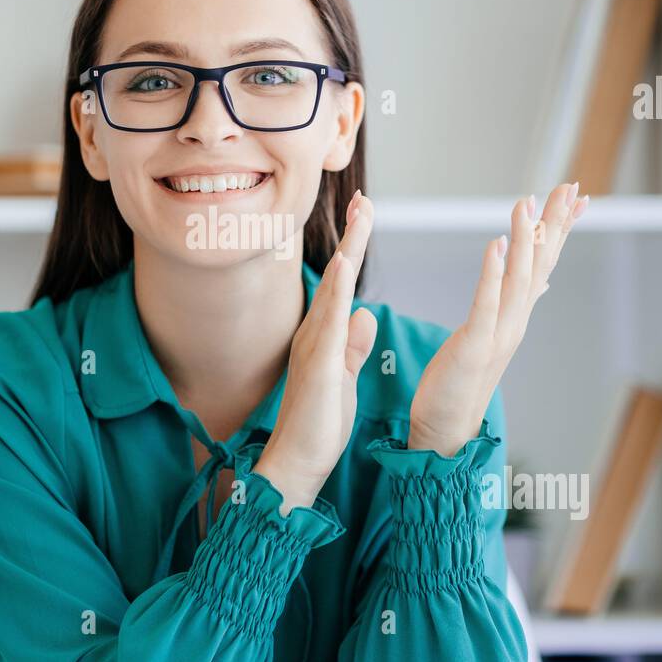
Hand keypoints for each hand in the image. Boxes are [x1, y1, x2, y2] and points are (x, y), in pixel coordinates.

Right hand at [254, 190, 378, 512]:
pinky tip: (345, 264)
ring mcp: (315, 346)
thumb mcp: (343, 378)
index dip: (354, 249)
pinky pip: (329, 320)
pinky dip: (337, 290)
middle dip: (352, 236)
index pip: (343, 284)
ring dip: (348, 250)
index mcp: (324, 336)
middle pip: (338, 276)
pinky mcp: (319, 364)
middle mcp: (316, 333)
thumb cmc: (319, 425)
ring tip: (362, 216)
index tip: (365, 216)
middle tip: (364, 198)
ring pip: (335, 288)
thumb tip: (364, 316)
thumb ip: (352, 347)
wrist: (297, 462)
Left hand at [407, 181, 589, 457]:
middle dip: (555, 224)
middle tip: (569, 187)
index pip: (545, 263)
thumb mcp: (493, 333)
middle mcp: (515, 321)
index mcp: (517, 315)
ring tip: (526, 204)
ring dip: (524, 240)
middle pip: (541, 264)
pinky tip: (496, 245)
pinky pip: (486, 304)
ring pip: (518, 279)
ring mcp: (498, 334)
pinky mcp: (475, 346)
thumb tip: (540, 280)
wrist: (446, 426)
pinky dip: (493, 274)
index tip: (577, 196)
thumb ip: (514, 303)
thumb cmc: (463, 379)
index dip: (561, 229)